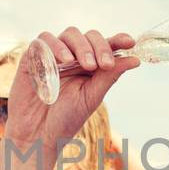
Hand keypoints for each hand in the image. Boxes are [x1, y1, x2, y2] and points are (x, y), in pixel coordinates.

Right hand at [3, 28, 138, 156]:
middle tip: (104, 65)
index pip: (105, 46)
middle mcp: (72, 57)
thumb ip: (110, 76)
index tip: (130, 41)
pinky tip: (64, 61)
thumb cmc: (64, 119)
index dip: (117, 40)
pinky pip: (44, 40)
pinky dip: (56, 46)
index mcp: (89, 66)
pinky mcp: (33, 56)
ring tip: (87, 65)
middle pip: (88, 36)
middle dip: (99, 47)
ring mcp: (52, 55)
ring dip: (81, 46)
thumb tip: (135, 60)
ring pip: (69, 34)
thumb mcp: (91, 97)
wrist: (37, 135)